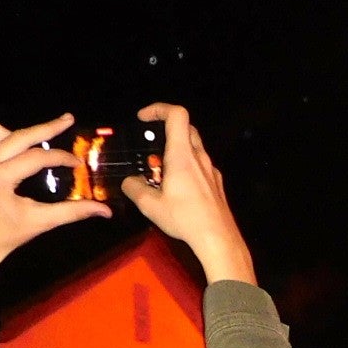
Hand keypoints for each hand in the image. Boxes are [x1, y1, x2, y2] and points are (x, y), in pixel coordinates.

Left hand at [0, 116, 110, 297]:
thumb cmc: (8, 235)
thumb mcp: (41, 222)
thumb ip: (73, 212)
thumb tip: (105, 210)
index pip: (37, 157)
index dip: (61, 157)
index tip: (77, 162)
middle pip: (19, 135)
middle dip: (46, 128)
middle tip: (67, 120)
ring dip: (18, 134)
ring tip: (34, 144)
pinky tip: (11, 147)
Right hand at [117, 104, 254, 284]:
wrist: (219, 239)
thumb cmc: (186, 220)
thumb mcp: (151, 206)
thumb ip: (134, 189)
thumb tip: (128, 183)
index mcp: (183, 155)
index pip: (176, 115)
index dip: (159, 109)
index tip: (144, 118)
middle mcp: (200, 158)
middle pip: (186, 128)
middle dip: (166, 128)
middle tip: (151, 144)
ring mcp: (211, 171)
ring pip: (195, 147)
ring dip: (177, 149)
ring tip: (161, 169)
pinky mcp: (217, 184)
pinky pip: (201, 165)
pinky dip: (188, 166)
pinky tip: (178, 186)